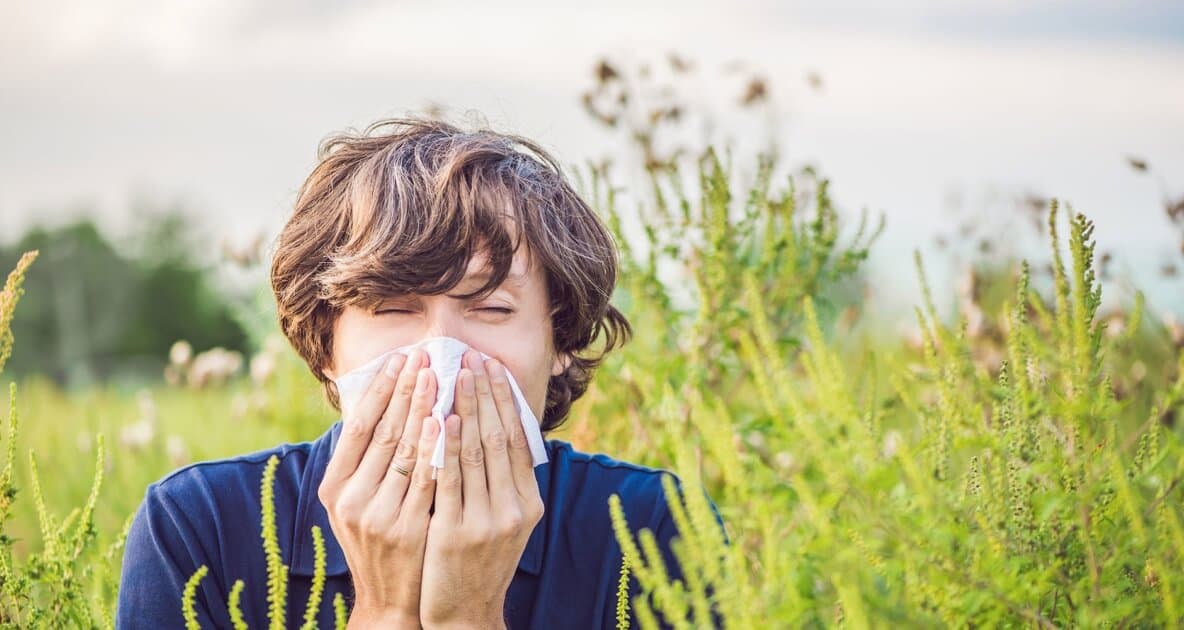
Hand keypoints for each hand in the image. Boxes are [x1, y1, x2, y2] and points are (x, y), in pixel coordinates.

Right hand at [317, 349, 439, 627]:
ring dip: (423, 408)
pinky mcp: (407, 529)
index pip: (358, 426)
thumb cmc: (378, 541)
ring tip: (438, 374)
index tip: (399, 358)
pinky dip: (436, 448)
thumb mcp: (357, 502)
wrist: (389, 601)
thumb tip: (382, 402)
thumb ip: (365, 460)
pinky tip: (446, 420)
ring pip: (404, 451)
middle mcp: (351, 499)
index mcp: (334, 487)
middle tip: (424, 354)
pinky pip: (425, 479)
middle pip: (382, 432)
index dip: (380, 389)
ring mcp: (378, 515)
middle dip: (405, 389)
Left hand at [419, 351, 545, 628]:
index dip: (505, 400)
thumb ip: (502, 482)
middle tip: (473, 357)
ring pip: (476, 452)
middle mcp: (514, 510)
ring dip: (466, 408)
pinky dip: (447, 445)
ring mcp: (487, 522)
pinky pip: (450, 479)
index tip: (492, 366)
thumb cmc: (477, 561)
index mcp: (528, 503)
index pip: (518, 439)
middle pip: (499, 438)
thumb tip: (496, 429)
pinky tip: (442, 419)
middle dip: (485, 393)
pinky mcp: (456, 533)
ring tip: (455, 374)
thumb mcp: (503, 522)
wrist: (463, 614)